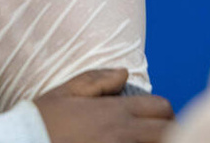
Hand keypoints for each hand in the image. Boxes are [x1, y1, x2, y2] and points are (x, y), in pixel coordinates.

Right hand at [35, 69, 174, 142]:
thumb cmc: (40, 122)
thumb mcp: (64, 93)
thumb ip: (97, 80)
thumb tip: (124, 73)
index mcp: (115, 111)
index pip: (162, 109)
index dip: (166, 113)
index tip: (160, 120)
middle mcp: (123, 133)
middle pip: (168, 132)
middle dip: (169, 131)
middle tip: (158, 134)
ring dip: (158, 142)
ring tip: (147, 140)